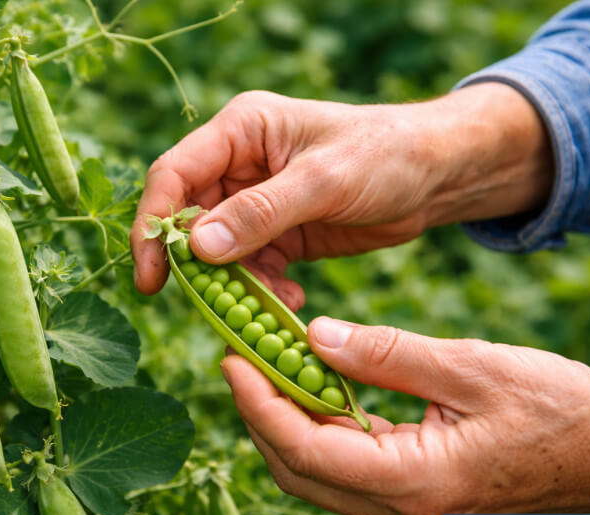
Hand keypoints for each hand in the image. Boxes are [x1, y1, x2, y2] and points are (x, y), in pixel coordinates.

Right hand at [131, 85, 552, 304]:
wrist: (436, 175)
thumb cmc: (385, 155)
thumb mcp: (324, 180)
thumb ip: (261, 213)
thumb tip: (197, 246)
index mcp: (241, 131)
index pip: (175, 174)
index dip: (154, 224)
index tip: (153, 275)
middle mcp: (240, 164)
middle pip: (190, 218)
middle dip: (194, 265)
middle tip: (206, 305)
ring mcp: (257, 202)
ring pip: (219, 252)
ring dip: (233, 284)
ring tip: (262, 307)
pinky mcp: (278, 233)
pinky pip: (252, 268)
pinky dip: (262, 290)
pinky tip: (289, 299)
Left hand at [221, 317, 589, 514]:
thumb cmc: (561, 412)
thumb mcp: (471, 368)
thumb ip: (387, 355)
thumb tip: (315, 338)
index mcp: (414, 481)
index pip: (305, 448)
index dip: (259, 403)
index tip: (231, 359)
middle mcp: (404, 511)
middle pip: (299, 470)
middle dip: (260, 415)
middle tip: (240, 360)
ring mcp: (410, 514)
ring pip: (320, 477)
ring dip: (288, 425)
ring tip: (272, 371)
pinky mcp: (419, 503)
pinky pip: (352, 474)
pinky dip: (324, 435)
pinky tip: (321, 394)